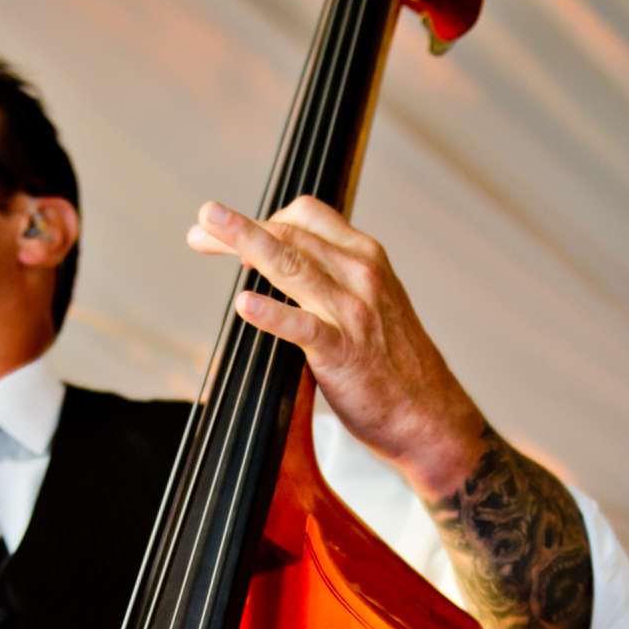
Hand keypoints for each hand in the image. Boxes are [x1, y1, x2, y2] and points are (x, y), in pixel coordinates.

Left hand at [187, 195, 483, 501]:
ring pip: (291, 264)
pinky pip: (302, 326)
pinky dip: (271, 313)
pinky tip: (244, 304)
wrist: (428, 414)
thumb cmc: (390, 360)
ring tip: (206, 231)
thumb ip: (330, 276)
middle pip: (289, 233)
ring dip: (244, 241)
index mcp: (365, 256)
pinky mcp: (343, 351)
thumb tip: (278, 263)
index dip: (263, 216)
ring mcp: (352, 311)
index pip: (307, 215)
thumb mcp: (368, 300)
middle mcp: (360, 274)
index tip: (228, 230)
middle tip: (201, 228)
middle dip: (239, 228)